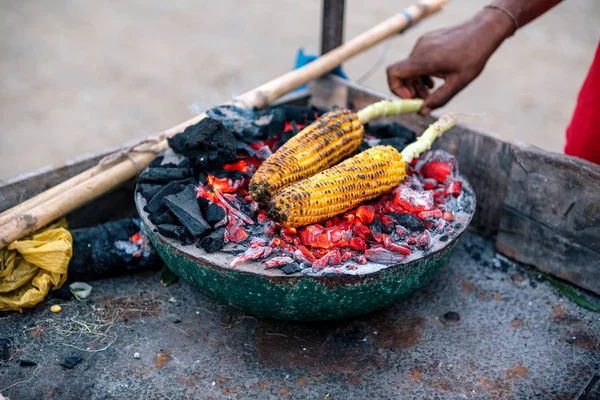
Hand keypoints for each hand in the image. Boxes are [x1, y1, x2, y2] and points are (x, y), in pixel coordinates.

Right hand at [386, 9, 514, 114]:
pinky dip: (422, 73)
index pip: (394, 73)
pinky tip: (435, 80)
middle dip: (411, 90)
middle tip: (425, 101)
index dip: (396, 89)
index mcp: (423, 60)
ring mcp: (423, 43)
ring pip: (411, 68)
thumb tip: (422, 112)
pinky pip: (418, 60)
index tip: (410, 98)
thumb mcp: (457, 83)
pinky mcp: (428, 41)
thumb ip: (438, 99)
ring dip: (417, 83)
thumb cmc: (473, 56)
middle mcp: (419, 50)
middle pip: (403, 74)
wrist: (484, 31)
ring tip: (432, 92)